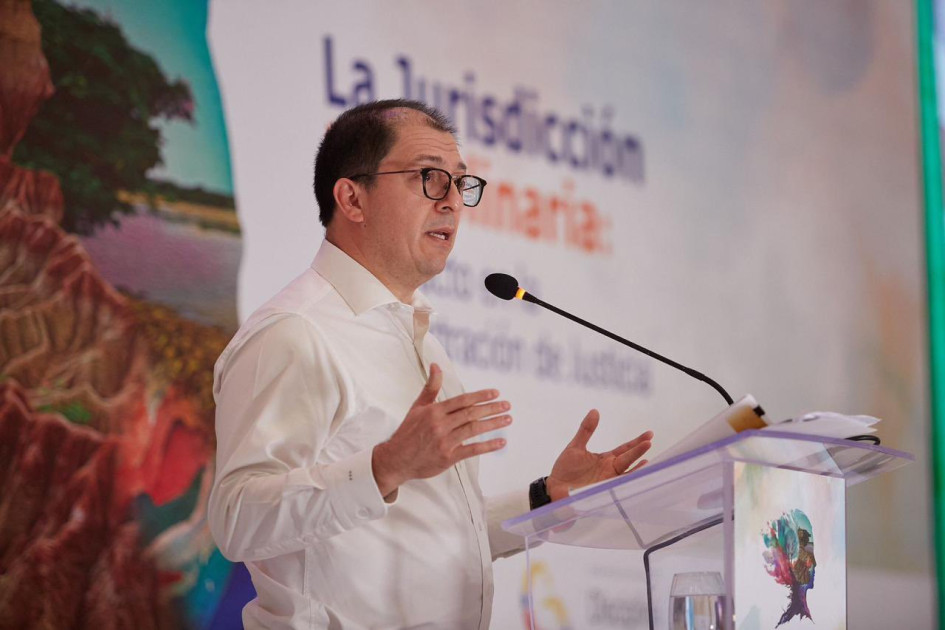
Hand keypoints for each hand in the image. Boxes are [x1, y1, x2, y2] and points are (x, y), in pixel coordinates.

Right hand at [372, 364, 510, 500]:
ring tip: (507, 419)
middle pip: (471, 414)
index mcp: (434, 411)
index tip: (495, 393)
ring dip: (493, 424)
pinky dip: (488, 446)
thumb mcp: (417, 407)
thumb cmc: (408, 432)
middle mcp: (440, 425)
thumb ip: (431, 387)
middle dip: (491, 408)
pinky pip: (472, 450)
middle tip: (507, 405)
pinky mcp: (448, 457)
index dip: (480, 396)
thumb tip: (436, 365)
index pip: (462, 400)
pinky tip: (500, 442)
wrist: (396, 459)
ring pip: (473, 430)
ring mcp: (445, 442)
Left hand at [546, 409, 652, 501]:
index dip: (636, 442)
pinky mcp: (603, 491)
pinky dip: (627, 482)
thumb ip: (586, 430)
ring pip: (627, 473)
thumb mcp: (576, 447)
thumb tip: (595, 411)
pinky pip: (618, 487)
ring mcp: (608, 481)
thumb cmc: (565, 469)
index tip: (649, 434)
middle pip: (628, 459)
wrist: (555, 488)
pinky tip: (635, 477)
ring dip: (636, 467)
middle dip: (639, 451)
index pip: (625, 449)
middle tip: (649, 441)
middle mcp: (611, 470)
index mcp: (606, 459)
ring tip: (648, 460)